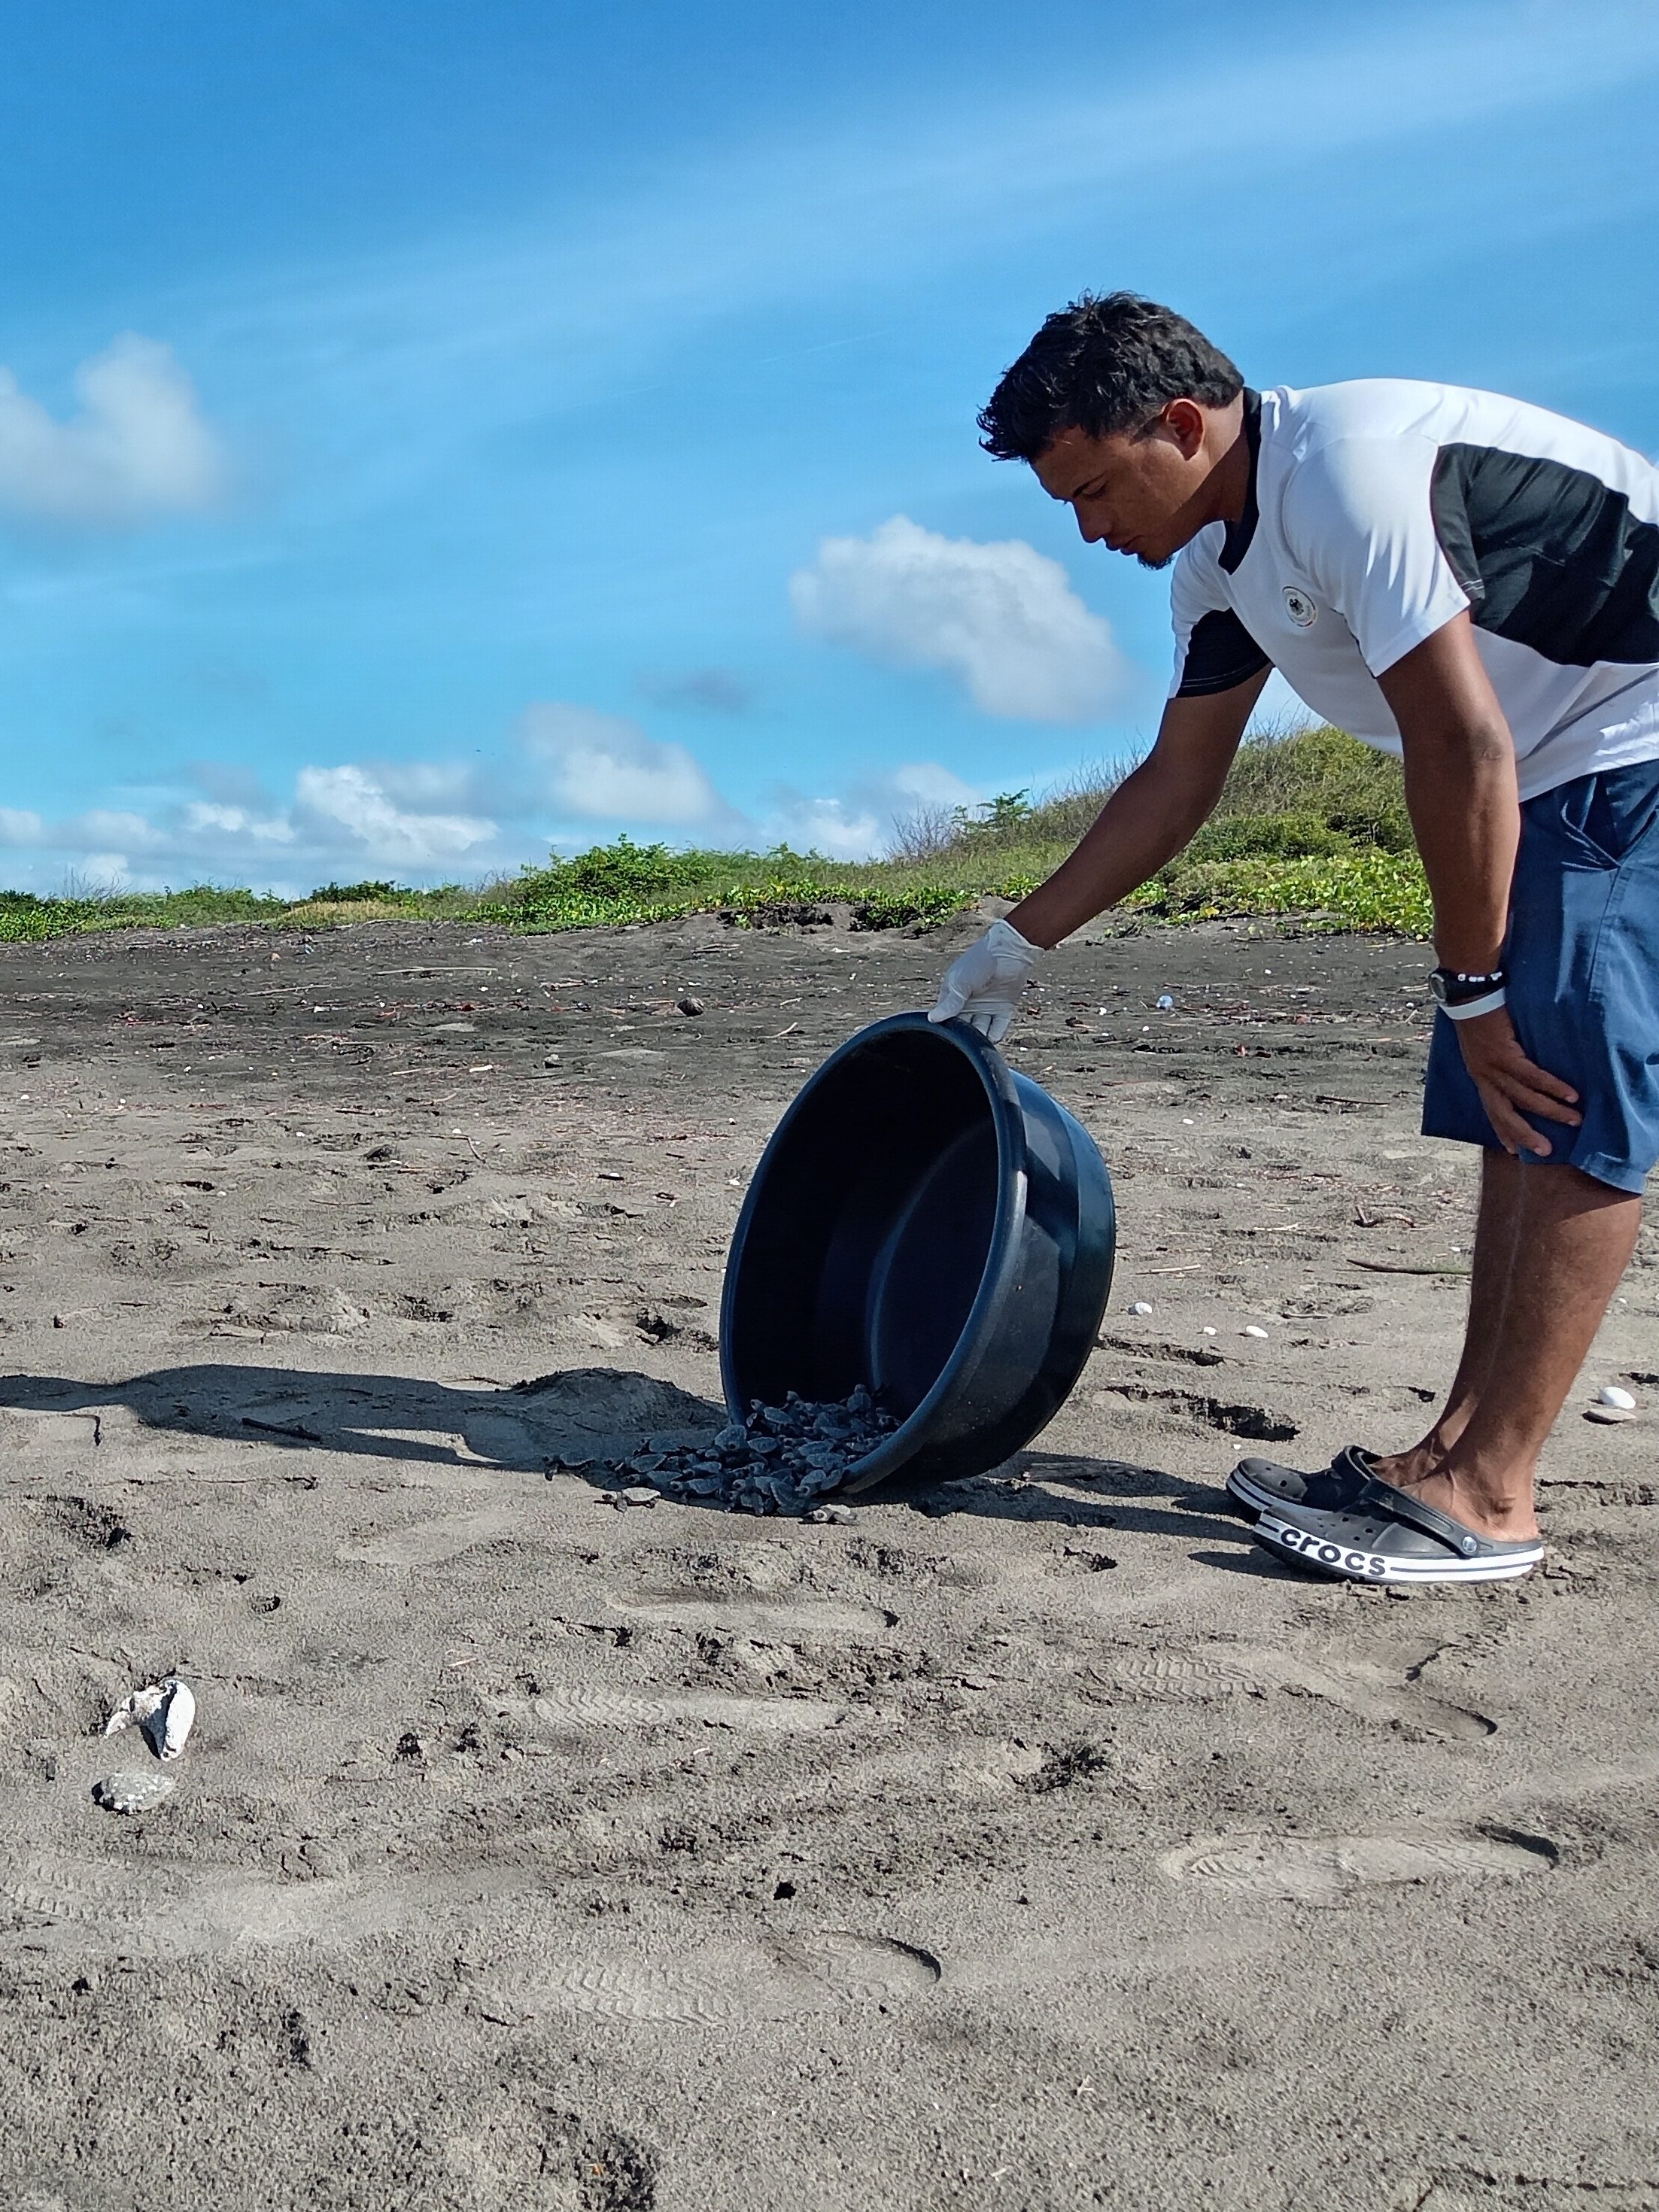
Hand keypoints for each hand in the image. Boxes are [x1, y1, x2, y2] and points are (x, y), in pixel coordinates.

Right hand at [927, 919, 1040, 1042]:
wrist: (1010, 951)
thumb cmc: (980, 962)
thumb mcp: (960, 983)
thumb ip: (949, 1003)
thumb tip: (932, 1018)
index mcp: (953, 993)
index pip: (946, 1016)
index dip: (948, 1026)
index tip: (951, 1035)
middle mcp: (968, 1002)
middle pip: (964, 1026)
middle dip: (966, 1033)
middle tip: (968, 1039)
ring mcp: (986, 1005)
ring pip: (981, 1028)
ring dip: (981, 1035)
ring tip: (981, 1037)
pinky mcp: (1002, 1008)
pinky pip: (998, 1026)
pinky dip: (996, 1033)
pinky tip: (993, 1037)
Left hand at [1454, 1006, 1580, 1156]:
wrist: (1470, 995)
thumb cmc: (1479, 1016)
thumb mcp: (1484, 1047)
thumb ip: (1498, 1063)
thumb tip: (1518, 1073)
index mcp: (1479, 1076)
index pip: (1491, 1111)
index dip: (1502, 1131)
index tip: (1513, 1150)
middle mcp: (1484, 1076)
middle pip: (1505, 1113)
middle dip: (1526, 1134)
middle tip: (1546, 1150)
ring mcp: (1493, 1067)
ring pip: (1525, 1098)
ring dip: (1551, 1111)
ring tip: (1574, 1120)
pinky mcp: (1505, 1054)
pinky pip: (1533, 1077)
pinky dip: (1553, 1087)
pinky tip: (1570, 1096)